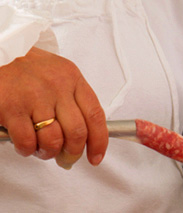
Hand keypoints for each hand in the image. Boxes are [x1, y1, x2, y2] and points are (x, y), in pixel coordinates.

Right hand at [0, 47, 107, 168]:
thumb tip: (84, 137)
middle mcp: (57, 87)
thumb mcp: (59, 75)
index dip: (99, 141)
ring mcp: (34, 97)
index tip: (96, 156)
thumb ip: (74, 101)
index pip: (96, 115)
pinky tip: (25, 144)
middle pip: (77, 132)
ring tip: (42, 148)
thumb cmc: (28, 68)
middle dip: (73, 153)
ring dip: (49, 152)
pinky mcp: (12, 107)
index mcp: (73, 79)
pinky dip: (28, 150)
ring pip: (54, 141)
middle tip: (67, 158)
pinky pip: (27, 142)